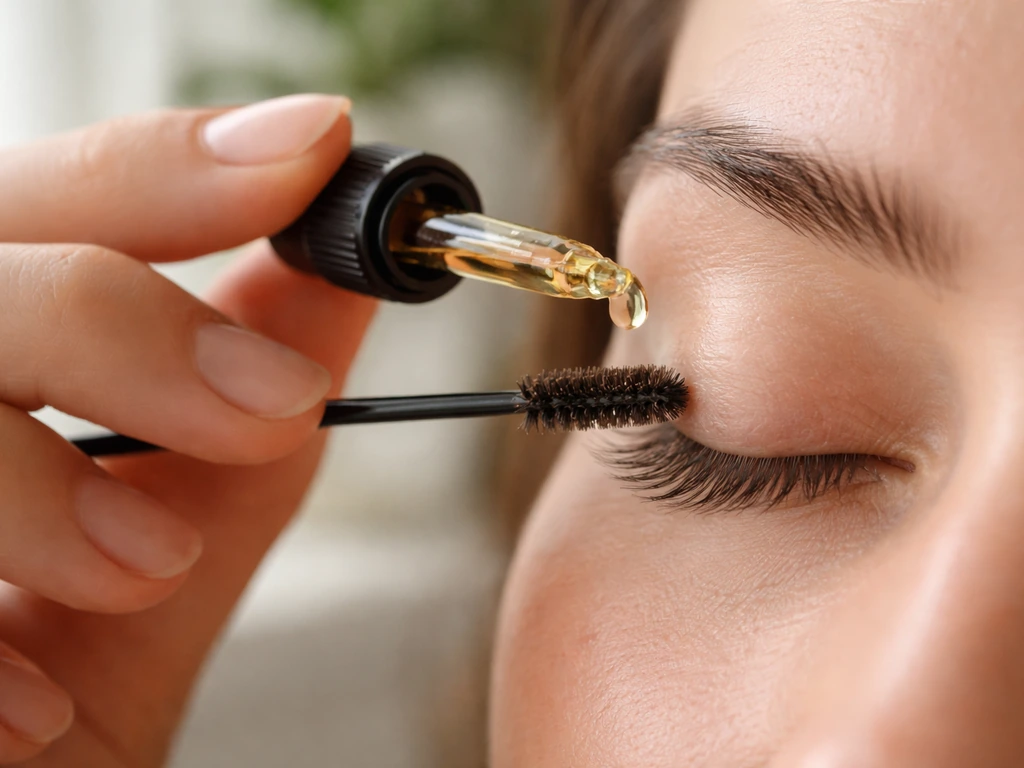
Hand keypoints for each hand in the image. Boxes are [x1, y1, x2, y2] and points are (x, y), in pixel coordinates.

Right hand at [0, 94, 374, 764]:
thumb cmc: (37, 749)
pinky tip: (19, 714)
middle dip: (124, 317)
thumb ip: (222, 450)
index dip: (166, 167)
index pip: (41, 204)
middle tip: (276, 405)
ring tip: (144, 568)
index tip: (308, 149)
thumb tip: (335, 292)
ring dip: (34, 478)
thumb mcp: (137, 590)